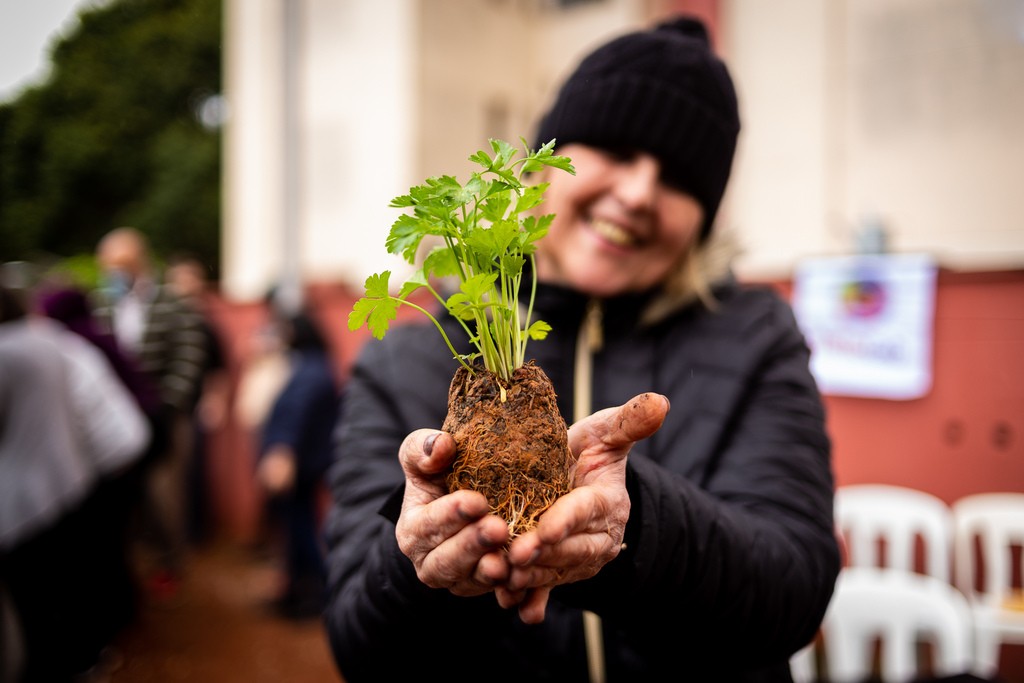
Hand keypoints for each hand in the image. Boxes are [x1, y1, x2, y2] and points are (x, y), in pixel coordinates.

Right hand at [395, 429, 511, 596]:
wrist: (461, 499)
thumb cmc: (440, 473)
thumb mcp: (424, 456)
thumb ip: (423, 448)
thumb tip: (441, 446)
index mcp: (412, 530)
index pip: (428, 524)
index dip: (451, 514)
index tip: (477, 501)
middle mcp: (430, 562)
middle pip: (448, 560)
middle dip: (473, 545)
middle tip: (499, 529)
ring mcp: (458, 579)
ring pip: (472, 580)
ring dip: (491, 570)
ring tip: (509, 558)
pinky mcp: (484, 588)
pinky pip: (499, 593)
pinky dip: (512, 588)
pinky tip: (527, 578)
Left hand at [502, 392, 669, 622]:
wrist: (572, 482)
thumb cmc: (585, 451)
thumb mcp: (604, 432)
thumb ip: (628, 421)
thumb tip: (661, 401)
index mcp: (608, 502)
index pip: (587, 512)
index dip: (567, 520)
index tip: (544, 529)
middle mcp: (598, 538)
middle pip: (572, 550)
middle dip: (545, 555)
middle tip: (515, 556)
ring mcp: (578, 561)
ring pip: (555, 573)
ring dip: (529, 578)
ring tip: (501, 575)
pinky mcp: (558, 576)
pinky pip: (545, 592)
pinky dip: (528, 601)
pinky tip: (508, 603)